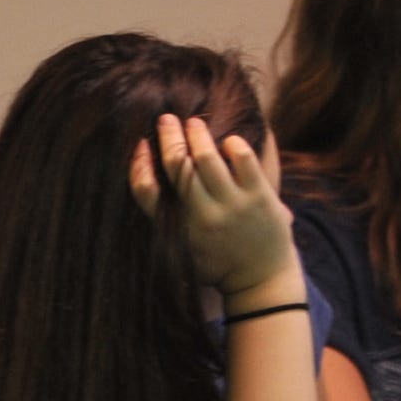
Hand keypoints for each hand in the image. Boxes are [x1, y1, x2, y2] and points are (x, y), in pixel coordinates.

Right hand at [130, 114, 299, 299]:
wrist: (261, 281)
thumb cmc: (217, 262)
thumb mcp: (182, 247)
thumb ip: (166, 218)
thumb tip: (147, 179)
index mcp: (178, 228)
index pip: (148, 192)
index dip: (139, 165)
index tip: (140, 145)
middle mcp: (202, 214)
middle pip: (179, 167)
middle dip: (169, 138)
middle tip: (166, 119)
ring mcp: (233, 205)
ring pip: (208, 159)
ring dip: (198, 135)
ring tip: (193, 122)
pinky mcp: (260, 198)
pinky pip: (243, 161)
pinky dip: (233, 145)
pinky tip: (229, 142)